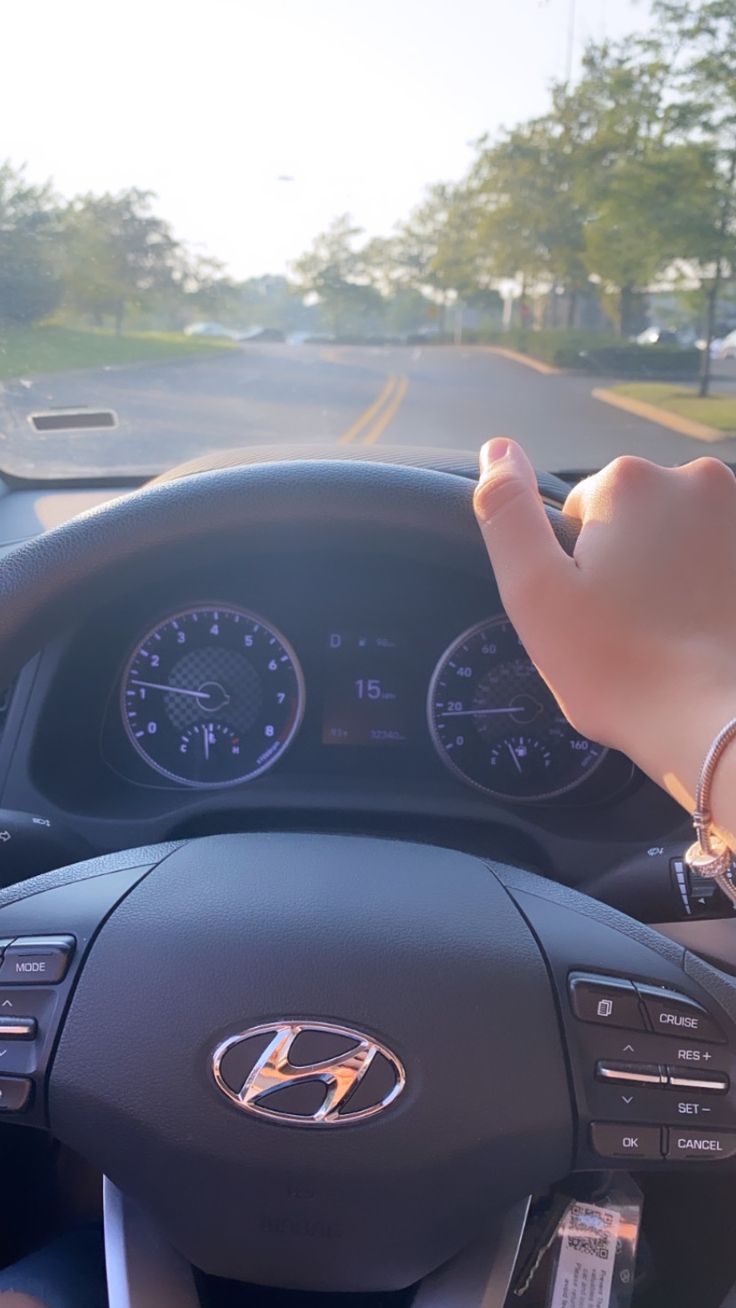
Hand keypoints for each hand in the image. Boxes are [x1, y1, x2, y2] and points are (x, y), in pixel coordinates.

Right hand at [473, 438, 735, 840]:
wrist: (713, 720)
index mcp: (627, 482)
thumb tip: (496, 448)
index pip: (580, 514)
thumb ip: (506, 512)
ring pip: (681, 537)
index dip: (576, 568)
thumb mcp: (533, 592)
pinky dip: (707, 586)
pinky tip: (701, 628)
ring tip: (668, 632)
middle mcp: (694, 478)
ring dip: (670, 574)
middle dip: (627, 564)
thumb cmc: (616, 665)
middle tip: (627, 628)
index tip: (591, 613)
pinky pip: (716, 559)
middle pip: (635, 519)